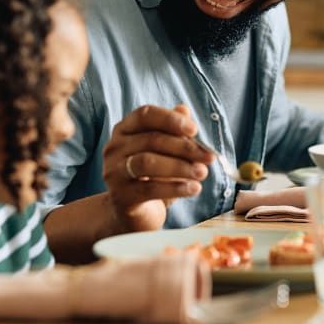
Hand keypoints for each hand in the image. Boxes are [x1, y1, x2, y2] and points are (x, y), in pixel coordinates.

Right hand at [102, 104, 214, 229]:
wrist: (134, 213)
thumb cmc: (153, 176)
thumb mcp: (165, 152)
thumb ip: (174, 131)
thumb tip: (184, 110)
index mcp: (124, 129)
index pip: (145, 115)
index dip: (170, 119)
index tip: (195, 130)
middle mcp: (114, 147)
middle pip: (151, 140)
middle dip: (185, 147)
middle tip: (209, 157)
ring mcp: (114, 172)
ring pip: (148, 162)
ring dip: (180, 167)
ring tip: (203, 173)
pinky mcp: (120, 196)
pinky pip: (150, 189)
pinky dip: (176, 187)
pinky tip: (194, 188)